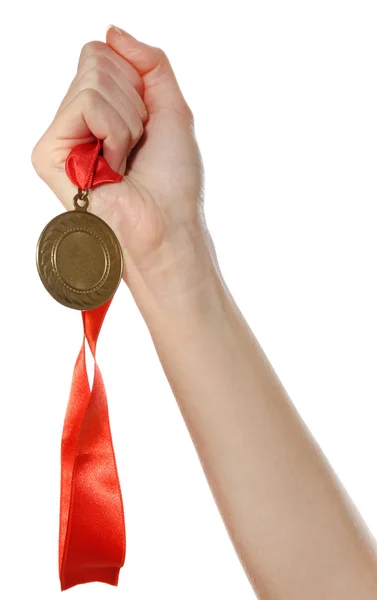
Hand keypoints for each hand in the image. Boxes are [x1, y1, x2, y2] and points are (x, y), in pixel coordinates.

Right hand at [32, 26, 212, 306]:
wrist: (166, 224)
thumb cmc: (173, 181)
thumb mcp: (172, 109)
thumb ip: (150, 63)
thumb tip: (111, 31)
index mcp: (102, 111)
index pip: (103, 54)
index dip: (135, 82)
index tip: (146, 125)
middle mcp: (76, 121)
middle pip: (95, 60)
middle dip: (133, 102)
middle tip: (135, 146)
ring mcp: (61, 137)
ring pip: (92, 80)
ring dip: (127, 122)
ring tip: (124, 161)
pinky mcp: (48, 153)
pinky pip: (85, 104)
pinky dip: (114, 132)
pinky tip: (111, 167)